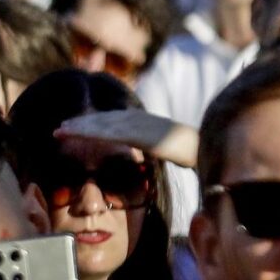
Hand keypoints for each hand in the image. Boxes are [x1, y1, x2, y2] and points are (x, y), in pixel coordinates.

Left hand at [57, 110, 195, 169]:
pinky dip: (94, 132)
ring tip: (60, 131)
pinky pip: (116, 134)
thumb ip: (163, 153)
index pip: (120, 122)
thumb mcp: (177, 153)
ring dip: (82, 127)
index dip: (98, 123)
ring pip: (108, 125)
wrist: (218, 152)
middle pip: (110, 120)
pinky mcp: (147, 136)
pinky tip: (78, 133)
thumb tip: (159, 159)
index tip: (78, 128)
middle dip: (84, 123)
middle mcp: (148, 122)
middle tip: (60, 129)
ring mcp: (148, 127)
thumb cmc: (200, 155)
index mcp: (153, 126)